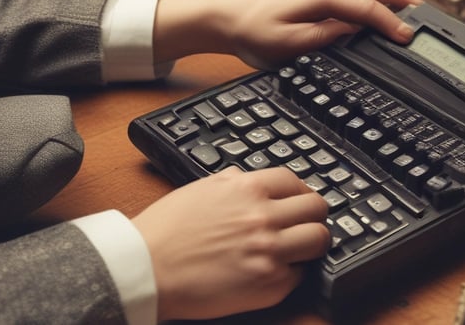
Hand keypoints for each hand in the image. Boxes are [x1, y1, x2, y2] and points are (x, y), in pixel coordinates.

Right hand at [131, 167, 329, 320]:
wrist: (145, 268)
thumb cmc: (165, 230)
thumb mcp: (201, 188)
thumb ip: (232, 181)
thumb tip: (248, 179)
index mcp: (247, 189)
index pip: (296, 182)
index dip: (301, 192)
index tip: (300, 200)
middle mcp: (263, 216)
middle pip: (316, 208)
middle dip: (313, 215)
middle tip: (306, 223)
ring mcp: (269, 251)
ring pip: (318, 240)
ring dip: (311, 243)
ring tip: (300, 248)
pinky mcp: (269, 284)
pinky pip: (299, 275)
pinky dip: (291, 273)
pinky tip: (275, 271)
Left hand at [153, 0, 421, 68]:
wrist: (220, 16)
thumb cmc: (249, 31)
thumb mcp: (290, 45)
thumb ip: (327, 36)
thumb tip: (355, 31)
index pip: (370, 7)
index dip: (393, 23)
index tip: (410, 37)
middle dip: (402, 0)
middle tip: (425, 14)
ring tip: (405, 10)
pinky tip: (370, 5)